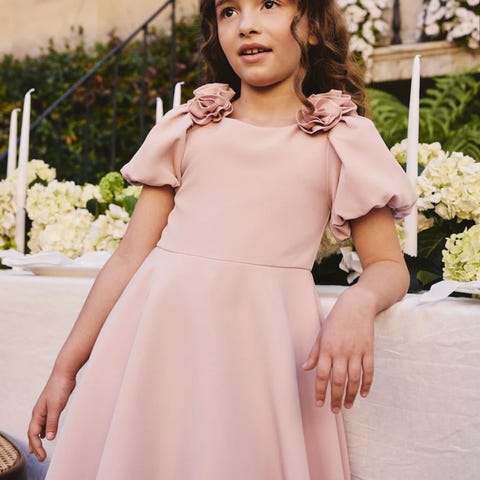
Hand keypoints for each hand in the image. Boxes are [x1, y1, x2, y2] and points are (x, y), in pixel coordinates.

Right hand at [28, 372, 75, 460]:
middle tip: (39, 457)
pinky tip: (48, 433)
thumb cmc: (59, 388)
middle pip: (34, 432)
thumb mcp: (56, 407)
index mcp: (37, 413)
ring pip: (39, 427)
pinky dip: (46, 429)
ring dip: (39, 438)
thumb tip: (49, 438)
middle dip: (35, 445)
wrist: (64, 373)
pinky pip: (46, 421)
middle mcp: (39, 412)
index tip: (41, 457)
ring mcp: (45, 408)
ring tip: (39, 448)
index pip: (33, 434)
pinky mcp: (53, 405)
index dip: (36, 446)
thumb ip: (52, 422)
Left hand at [302, 291, 374, 412]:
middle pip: (338, 381)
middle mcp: (341, 352)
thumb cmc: (335, 321)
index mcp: (327, 348)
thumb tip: (305, 368)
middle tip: (335, 411)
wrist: (356, 306)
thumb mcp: (321, 334)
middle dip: (336, 398)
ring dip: (351, 395)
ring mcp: (356, 352)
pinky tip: (363, 394)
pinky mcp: (368, 350)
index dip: (320, 391)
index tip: (319, 404)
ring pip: (354, 379)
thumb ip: (314, 353)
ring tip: (348, 406)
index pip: (322, 375)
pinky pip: (369, 371)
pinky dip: (367, 384)